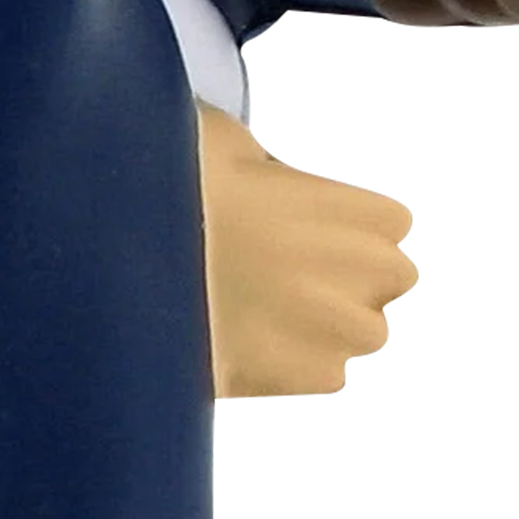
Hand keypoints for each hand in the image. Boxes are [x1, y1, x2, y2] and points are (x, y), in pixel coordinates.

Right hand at [197, 106, 417, 397]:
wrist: (128, 260)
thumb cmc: (176, 190)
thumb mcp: (224, 142)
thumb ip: (264, 161)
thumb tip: (251, 167)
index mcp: (361, 211)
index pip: (390, 224)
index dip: (340, 226)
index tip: (294, 226)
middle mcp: (367, 273)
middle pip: (386, 280)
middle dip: (343, 277)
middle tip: (275, 270)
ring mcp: (341, 331)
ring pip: (360, 333)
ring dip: (324, 323)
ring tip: (257, 308)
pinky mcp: (307, 377)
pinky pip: (322, 372)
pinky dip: (291, 362)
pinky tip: (241, 336)